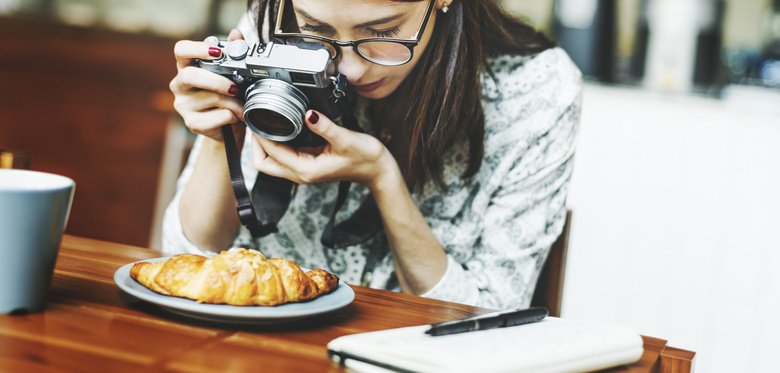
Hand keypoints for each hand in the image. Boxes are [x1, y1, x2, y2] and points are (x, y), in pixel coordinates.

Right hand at [169, 29, 245, 143]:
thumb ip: (233, 52)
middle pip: (191, 76)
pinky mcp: (192, 123)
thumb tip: (236, 34)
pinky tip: (235, 117)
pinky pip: (218, 116)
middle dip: (218, 82)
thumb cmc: (227, 96)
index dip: (197, 49)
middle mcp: (180, 84)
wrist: (228, 127)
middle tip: (235, 88)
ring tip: (242, 106)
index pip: (181, 50)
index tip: (217, 52)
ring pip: (211, 98)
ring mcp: (183, 104)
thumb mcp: (232, 73)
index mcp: (187, 67)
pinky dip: (233, 116)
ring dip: (234, 103)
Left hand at [250, 110, 398, 190]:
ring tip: (264, 121)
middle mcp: (300, 173)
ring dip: (264, 143)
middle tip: (256, 121)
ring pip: (271, 160)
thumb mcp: (346, 139)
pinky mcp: (307, 163)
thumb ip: (325, 127)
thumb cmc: (365, 159)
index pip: (271, 154)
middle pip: (263, 163)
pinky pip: (283, 155)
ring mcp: (302, 169)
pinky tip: (280, 126)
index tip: (256, 118)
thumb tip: (308, 114)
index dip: (260, 136)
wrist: (377, 170)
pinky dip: (276, 142)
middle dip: (255, 144)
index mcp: (306, 170)